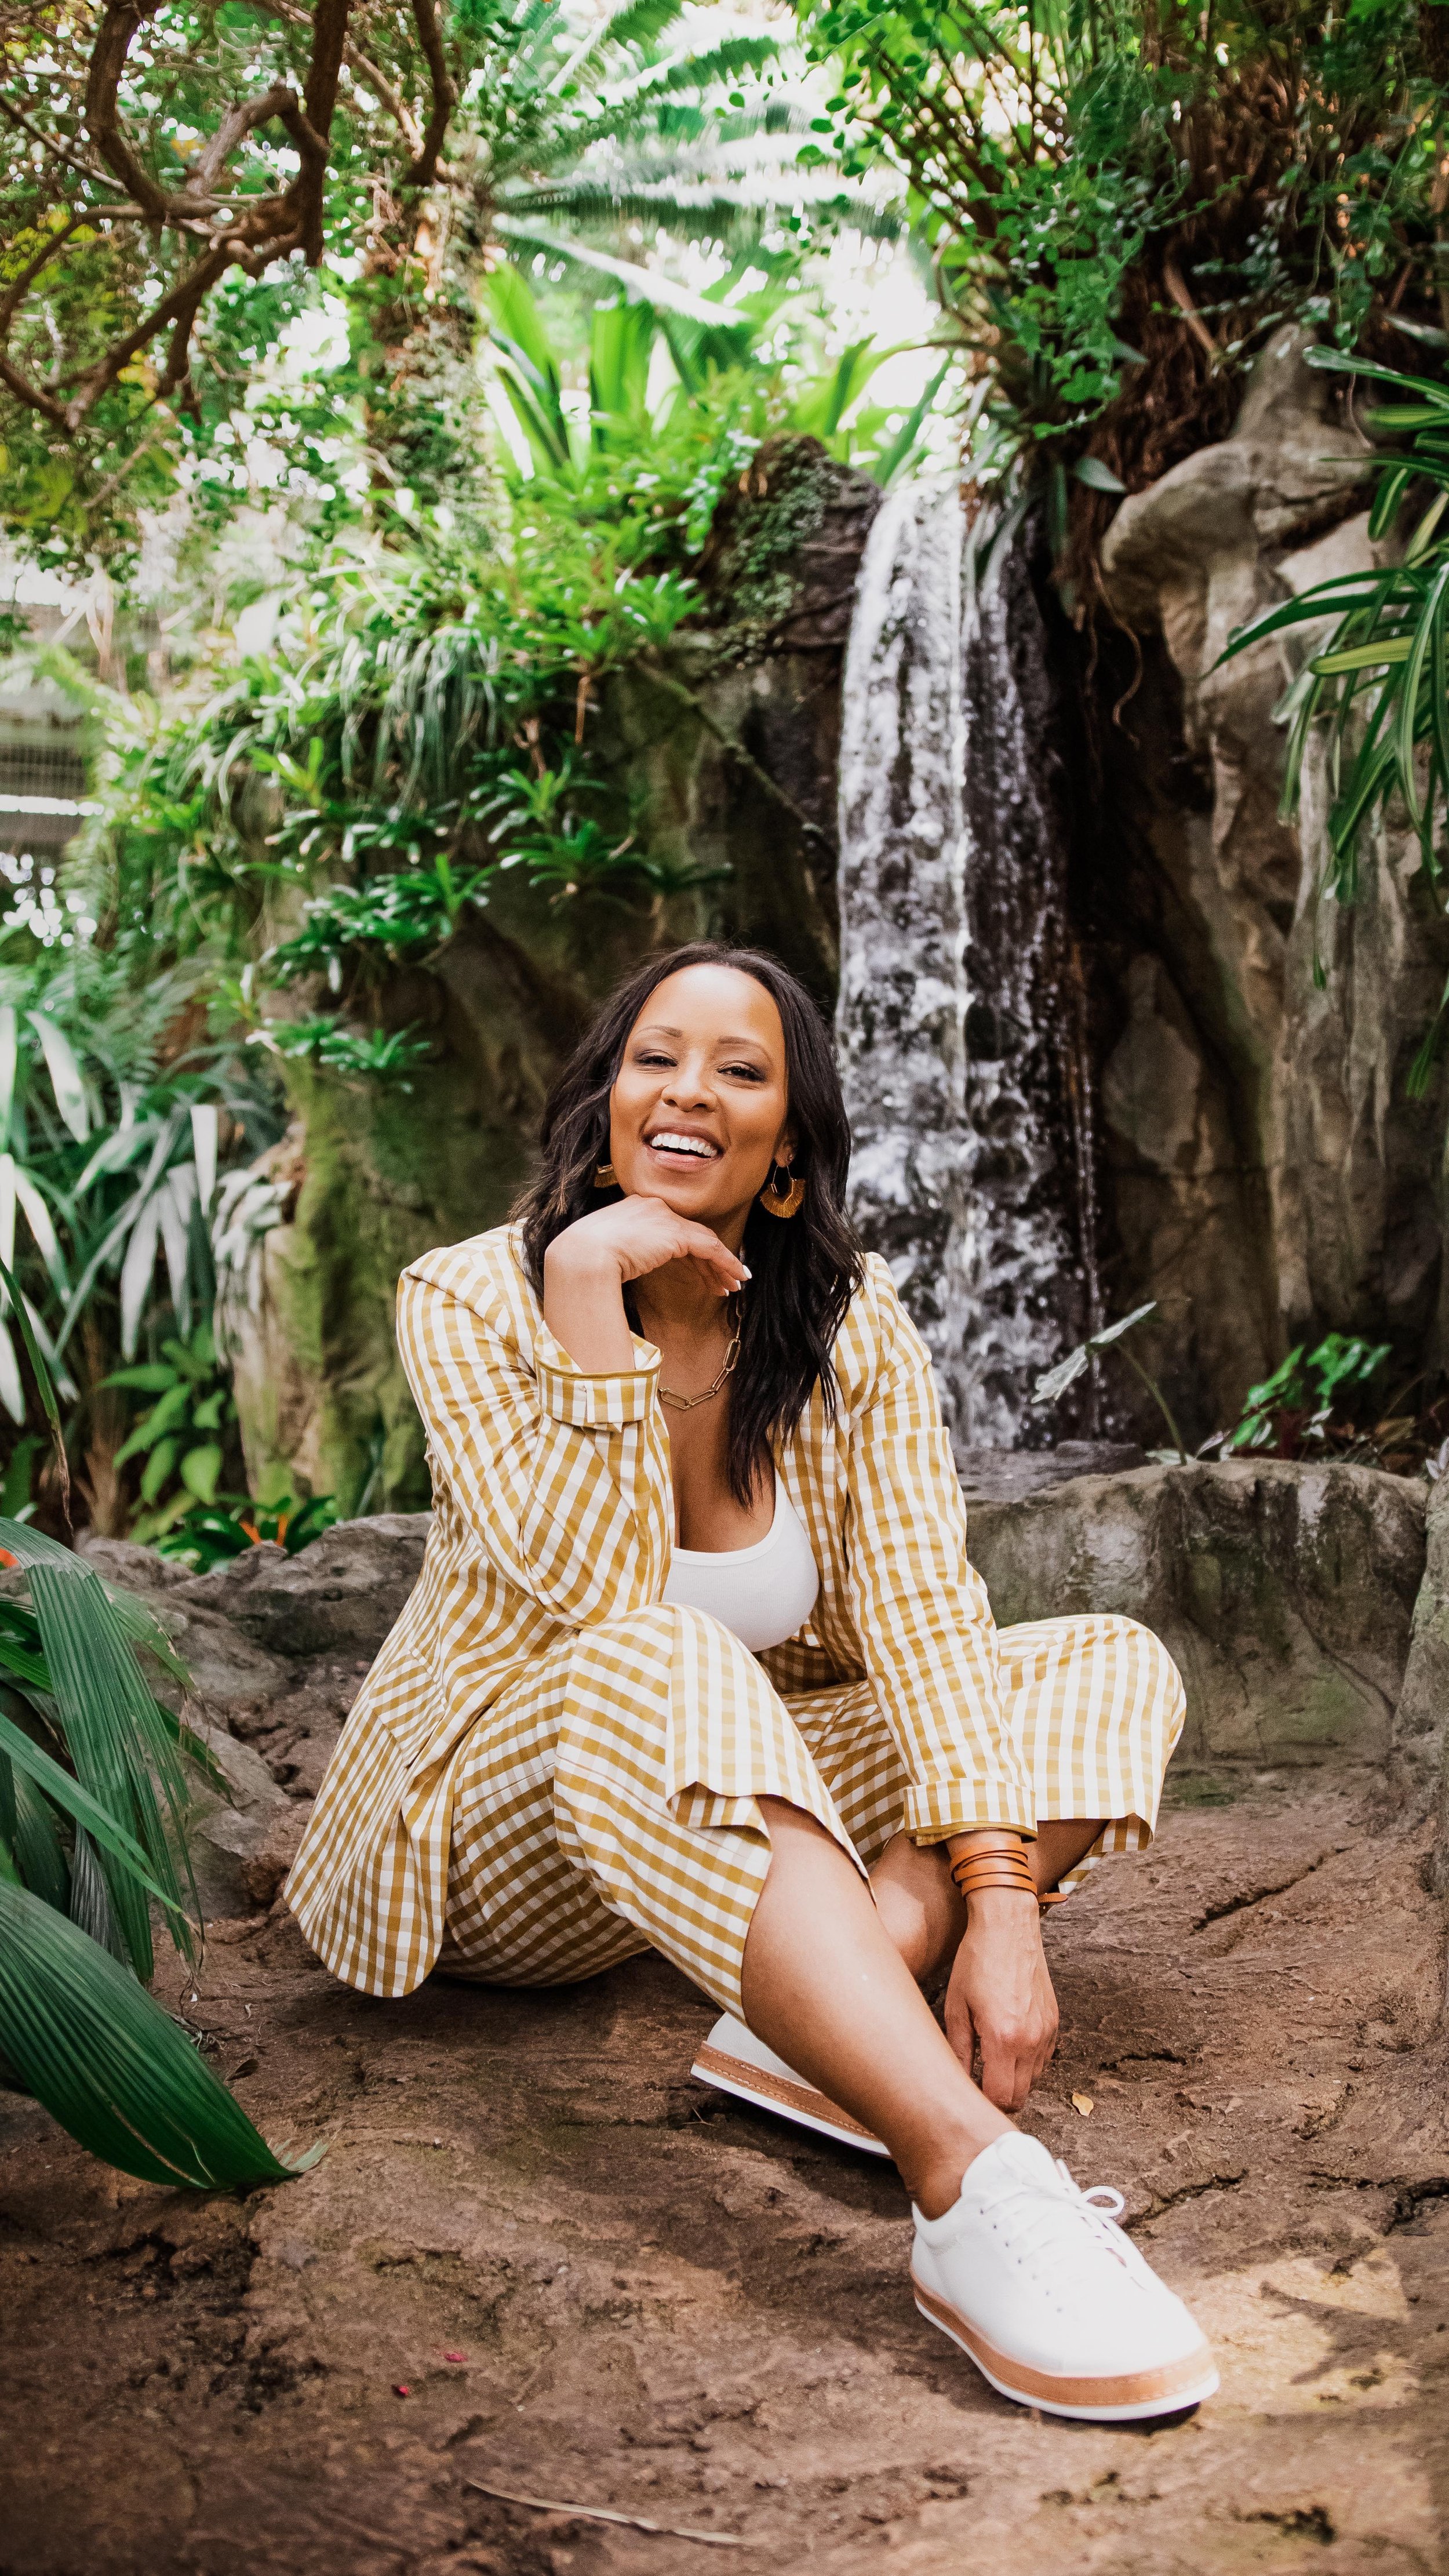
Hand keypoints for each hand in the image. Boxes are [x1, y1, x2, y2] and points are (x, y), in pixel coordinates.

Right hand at [543, 1196, 748, 1375]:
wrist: (581, 1256)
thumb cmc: (583, 1261)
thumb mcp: (606, 1252)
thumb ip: (624, 1253)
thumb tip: (626, 1268)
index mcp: (634, 1209)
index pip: (671, 1229)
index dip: (689, 1252)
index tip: (699, 1272)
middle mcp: (652, 1206)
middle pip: (690, 1234)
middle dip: (709, 1260)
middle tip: (724, 1281)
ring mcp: (664, 1217)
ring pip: (704, 1241)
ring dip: (721, 1265)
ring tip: (733, 1285)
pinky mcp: (675, 1233)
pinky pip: (710, 1248)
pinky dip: (726, 1262)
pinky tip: (736, 1277)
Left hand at [944, 1889, 1058, 2112]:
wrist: (1008, 1927)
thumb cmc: (976, 1962)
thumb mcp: (956, 2006)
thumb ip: (959, 2050)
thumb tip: (957, 2081)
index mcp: (1003, 2038)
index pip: (1000, 2097)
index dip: (982, 2102)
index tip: (968, 2092)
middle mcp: (1030, 2040)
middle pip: (1020, 2097)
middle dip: (999, 2098)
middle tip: (978, 2082)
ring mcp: (1046, 2032)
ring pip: (1034, 2081)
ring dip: (1014, 2080)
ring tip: (992, 2061)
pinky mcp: (1055, 2023)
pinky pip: (1044, 2060)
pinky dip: (1027, 2063)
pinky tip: (1008, 2044)